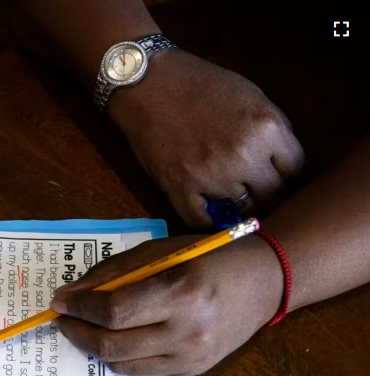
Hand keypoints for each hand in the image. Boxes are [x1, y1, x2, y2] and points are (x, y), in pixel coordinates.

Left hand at [49, 235, 282, 375]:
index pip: (113, 311)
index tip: (58, 301)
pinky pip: (142, 372)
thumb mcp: (159, 252)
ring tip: (85, 328)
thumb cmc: (208, 257)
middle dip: (77, 332)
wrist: (265, 281)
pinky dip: (120, 357)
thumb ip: (112, 273)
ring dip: (94, 347)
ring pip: (123, 363)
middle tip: (63, 319)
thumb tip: (68, 294)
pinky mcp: (195, 371)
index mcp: (180, 292)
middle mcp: (187, 331)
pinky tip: (113, 339)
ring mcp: (193, 357)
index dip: (78, 308)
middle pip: (113, 344)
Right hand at [108, 49, 304, 227]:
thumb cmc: (200, 84)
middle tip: (256, 187)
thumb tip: (282, 162)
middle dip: (268, 191)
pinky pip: (204, 222)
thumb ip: (272, 131)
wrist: (147, 83)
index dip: (287, 171)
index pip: (296, 169)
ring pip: (242, 212)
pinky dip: (211, 221)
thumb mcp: (251, 96)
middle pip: (273, 195)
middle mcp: (243, 156)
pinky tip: (211, 210)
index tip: (275, 172)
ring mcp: (210, 176)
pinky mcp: (179, 188)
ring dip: (240, 206)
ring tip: (233, 195)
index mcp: (267, 128)